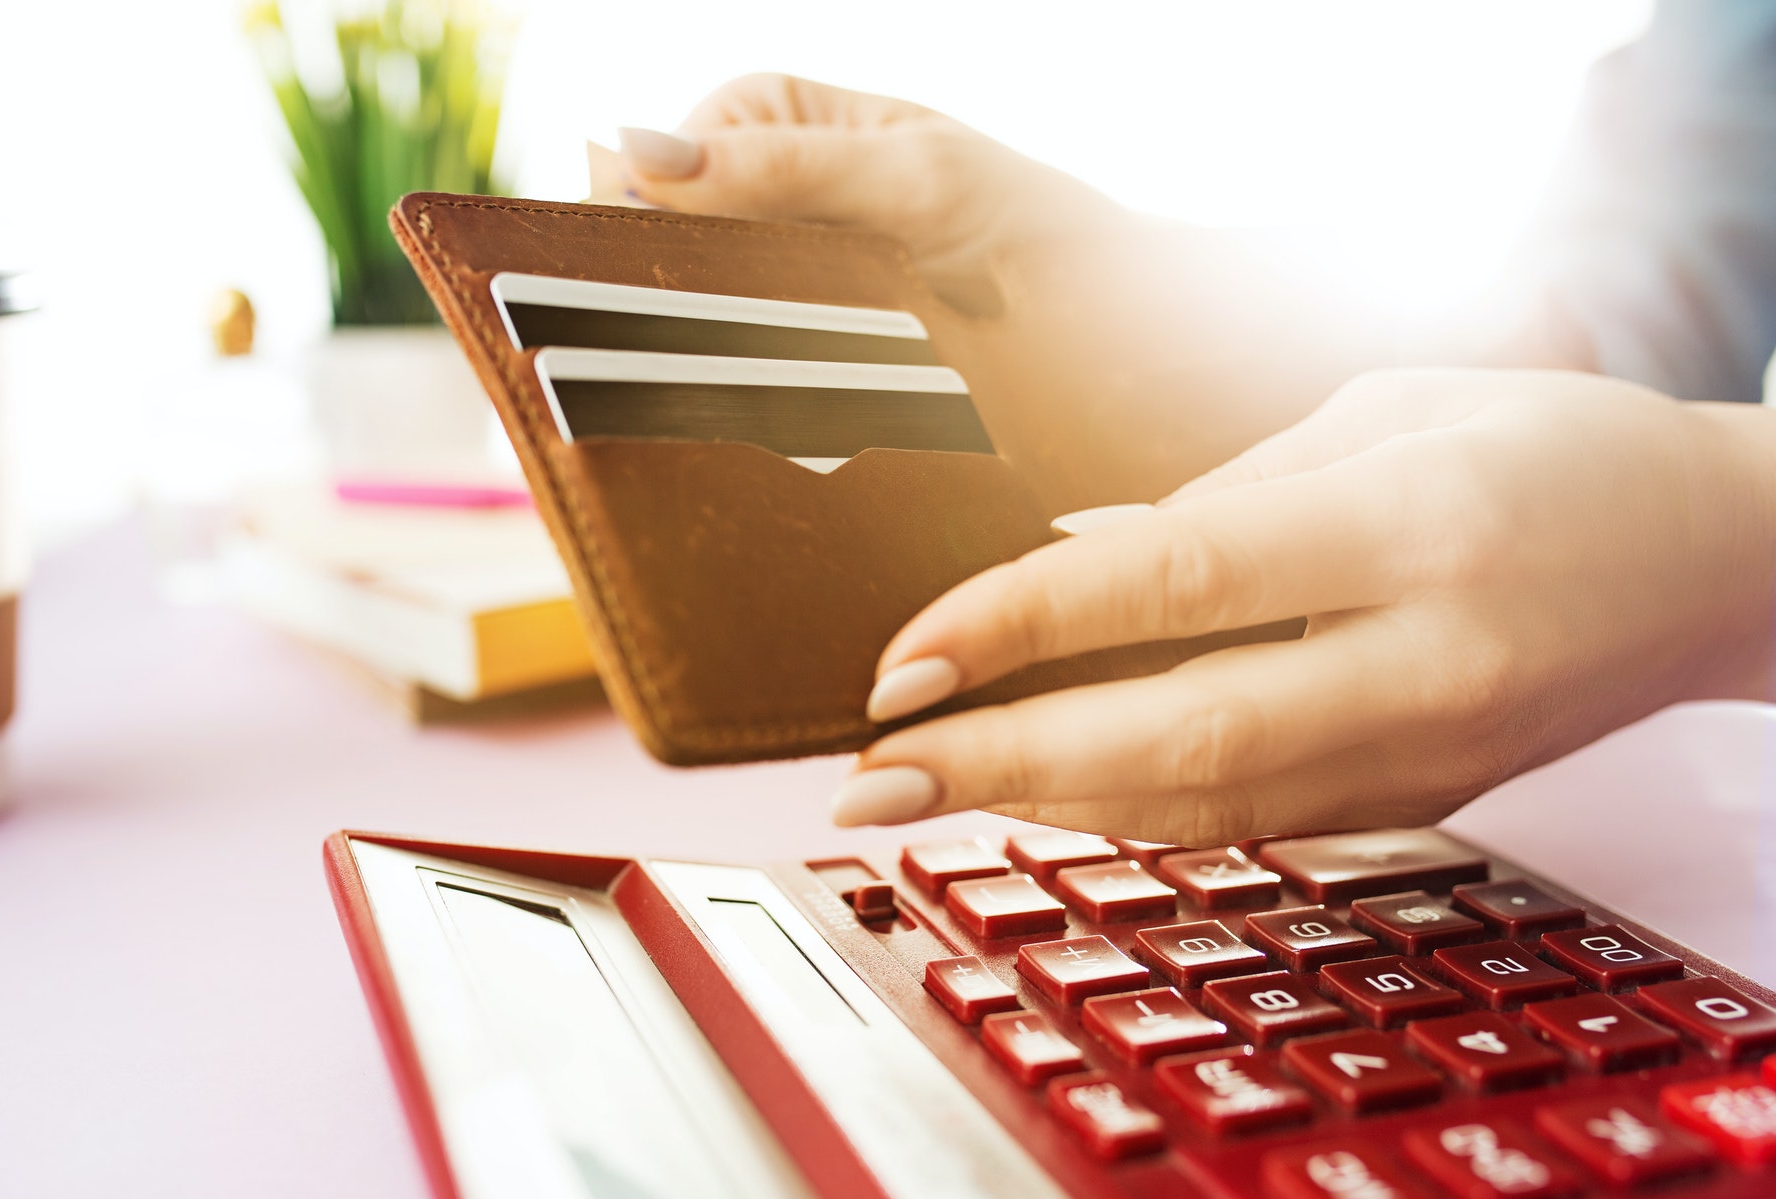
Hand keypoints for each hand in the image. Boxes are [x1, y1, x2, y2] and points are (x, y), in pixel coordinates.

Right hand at [618, 75, 1398, 505]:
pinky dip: (744, 453)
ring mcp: (800, 319)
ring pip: (696, 354)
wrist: (1171, 357)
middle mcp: (780, 224)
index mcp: (786, 138)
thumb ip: (785, 166)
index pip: (653, 168)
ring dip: (691, 399)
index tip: (603, 293)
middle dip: (647, 324)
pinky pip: (752, 422)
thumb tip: (633, 154)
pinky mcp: (825, 404)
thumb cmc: (1062, 239)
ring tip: (683, 446)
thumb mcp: (925, 183)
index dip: (622, 227)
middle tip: (635, 387)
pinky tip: (744, 483)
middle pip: (660, 269)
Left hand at [828, 368, 1775, 844]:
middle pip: (1174, 742)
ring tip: (918, 793)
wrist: (1716, 563)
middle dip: (998, 767)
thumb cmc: (1557, 451)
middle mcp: (1419, 661)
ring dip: (1043, 807)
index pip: (1172, 587)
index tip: (901, 661)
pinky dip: (1129, 815)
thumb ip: (1218, 494)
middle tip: (867, 776)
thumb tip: (1066, 561)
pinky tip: (1039, 798)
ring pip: (1202, 809)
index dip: (1017, 628)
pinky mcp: (1420, 800)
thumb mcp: (1384, 411)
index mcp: (1410, 526)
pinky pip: (1246, 821)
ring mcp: (1427, 753)